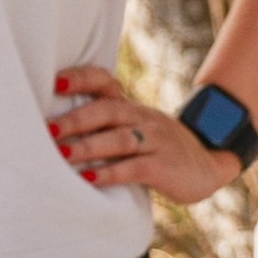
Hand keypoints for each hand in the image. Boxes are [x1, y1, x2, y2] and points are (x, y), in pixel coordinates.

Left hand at [50, 65, 239, 205]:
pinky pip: (134, 167)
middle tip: (48, 130)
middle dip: (75, 119)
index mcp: (131, 106)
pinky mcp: (164, 166)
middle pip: (107, 110)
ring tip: (62, 154)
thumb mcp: (136, 130)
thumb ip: (105, 127)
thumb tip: (54, 132)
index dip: (80, 78)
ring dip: (88, 147)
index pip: (104, 81)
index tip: (54, 82)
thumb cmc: (158, 149)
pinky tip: (88, 179)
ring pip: (119, 138)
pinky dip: (109, 173)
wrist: (209, 164)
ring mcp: (156, 141)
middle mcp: (142, 118)